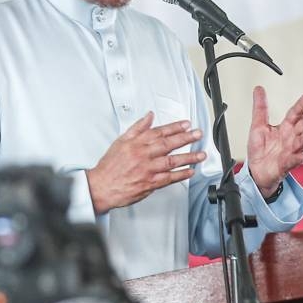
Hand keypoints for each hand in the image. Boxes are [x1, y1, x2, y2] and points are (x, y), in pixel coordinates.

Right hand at [86, 112, 205, 213]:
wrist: (101, 186)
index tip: (187, 124)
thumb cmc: (110, 166)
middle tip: (198, 134)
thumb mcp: (121, 141)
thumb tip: (149, 116)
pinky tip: (190, 172)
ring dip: (188, 157)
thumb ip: (137, 128)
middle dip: (186, 138)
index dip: (175, 127)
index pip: (160, 132)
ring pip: (171, 161)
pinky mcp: (149, 183)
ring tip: (201, 154)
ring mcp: (147, 170)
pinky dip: (180, 175)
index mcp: (137, 143)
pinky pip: (168, 178)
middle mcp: (143, 155)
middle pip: (168, 144)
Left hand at [246, 86, 302, 193]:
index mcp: (285, 128)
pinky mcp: (285, 165)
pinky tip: (301, 156)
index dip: (301, 105)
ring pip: (302, 143)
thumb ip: (261, 108)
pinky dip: (296, 159)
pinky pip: (292, 162)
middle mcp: (291, 139)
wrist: (256, 171)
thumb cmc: (260, 149)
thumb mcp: (257, 125)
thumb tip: (259, 88)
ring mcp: (290, 152)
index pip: (295, 114)